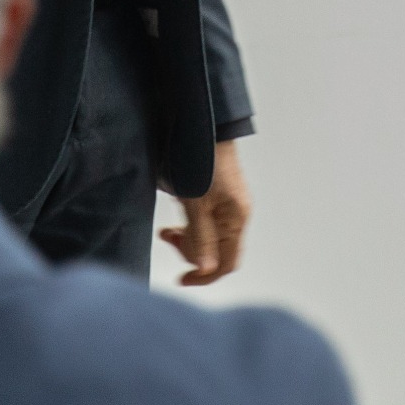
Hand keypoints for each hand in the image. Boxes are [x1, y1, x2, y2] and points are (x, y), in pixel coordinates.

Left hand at [159, 140, 249, 285]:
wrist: (202, 125)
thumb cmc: (202, 161)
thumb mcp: (196, 204)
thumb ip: (201, 238)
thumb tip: (205, 270)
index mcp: (236, 219)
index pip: (227, 263)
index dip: (205, 276)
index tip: (182, 279)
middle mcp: (236, 214)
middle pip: (217, 251)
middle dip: (192, 253)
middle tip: (170, 240)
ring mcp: (228, 204)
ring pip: (209, 236)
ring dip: (188, 238)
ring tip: (168, 230)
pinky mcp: (217, 195)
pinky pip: (206, 221)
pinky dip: (190, 225)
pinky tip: (176, 218)